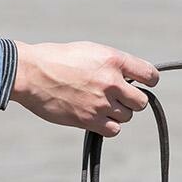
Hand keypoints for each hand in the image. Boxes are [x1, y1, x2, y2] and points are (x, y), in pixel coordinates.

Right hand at [10, 42, 158, 137]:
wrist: (32, 73)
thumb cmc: (59, 59)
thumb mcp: (92, 51)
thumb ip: (113, 64)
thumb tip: (130, 78)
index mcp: (114, 60)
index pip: (150, 75)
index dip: (149, 81)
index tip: (143, 83)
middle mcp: (111, 82)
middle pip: (141, 101)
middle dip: (132, 100)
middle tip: (118, 97)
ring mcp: (100, 103)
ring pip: (127, 116)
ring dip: (118, 113)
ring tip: (101, 105)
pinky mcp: (87, 120)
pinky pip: (114, 130)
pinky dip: (109, 126)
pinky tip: (98, 118)